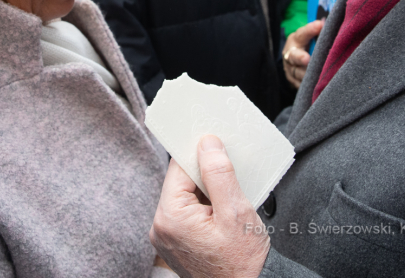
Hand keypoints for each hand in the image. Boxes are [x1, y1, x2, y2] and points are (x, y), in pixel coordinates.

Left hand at [150, 135, 269, 277]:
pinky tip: (225, 209)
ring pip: (186, 195)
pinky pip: (188, 211)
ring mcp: (167, 236)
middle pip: (181, 181)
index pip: (179, 168)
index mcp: (170, 217)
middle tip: (231, 169)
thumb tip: (207, 143)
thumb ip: (219, 174)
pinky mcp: (176, 242)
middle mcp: (161, 227)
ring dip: (208, 189)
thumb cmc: (243, 263)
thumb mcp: (236, 212)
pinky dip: (206, 205)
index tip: (217, 141)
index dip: (199, 152)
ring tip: (231, 197)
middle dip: (206, 172)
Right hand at [283, 19, 323, 88]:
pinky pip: (299, 85)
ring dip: (306, 75)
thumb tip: (328, 23)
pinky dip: (307, 86)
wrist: (295, 59)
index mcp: (295, 39)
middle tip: (307, 59)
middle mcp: (290, 53)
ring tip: (317, 76)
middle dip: (300, 58)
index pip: (302, 34)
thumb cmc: (307, 44)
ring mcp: (290, 68)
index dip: (310, 30)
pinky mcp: (293, 81)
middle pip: (293, 56)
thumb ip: (319, 30)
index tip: (319, 25)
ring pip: (296, 73)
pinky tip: (316, 87)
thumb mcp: (310, 35)